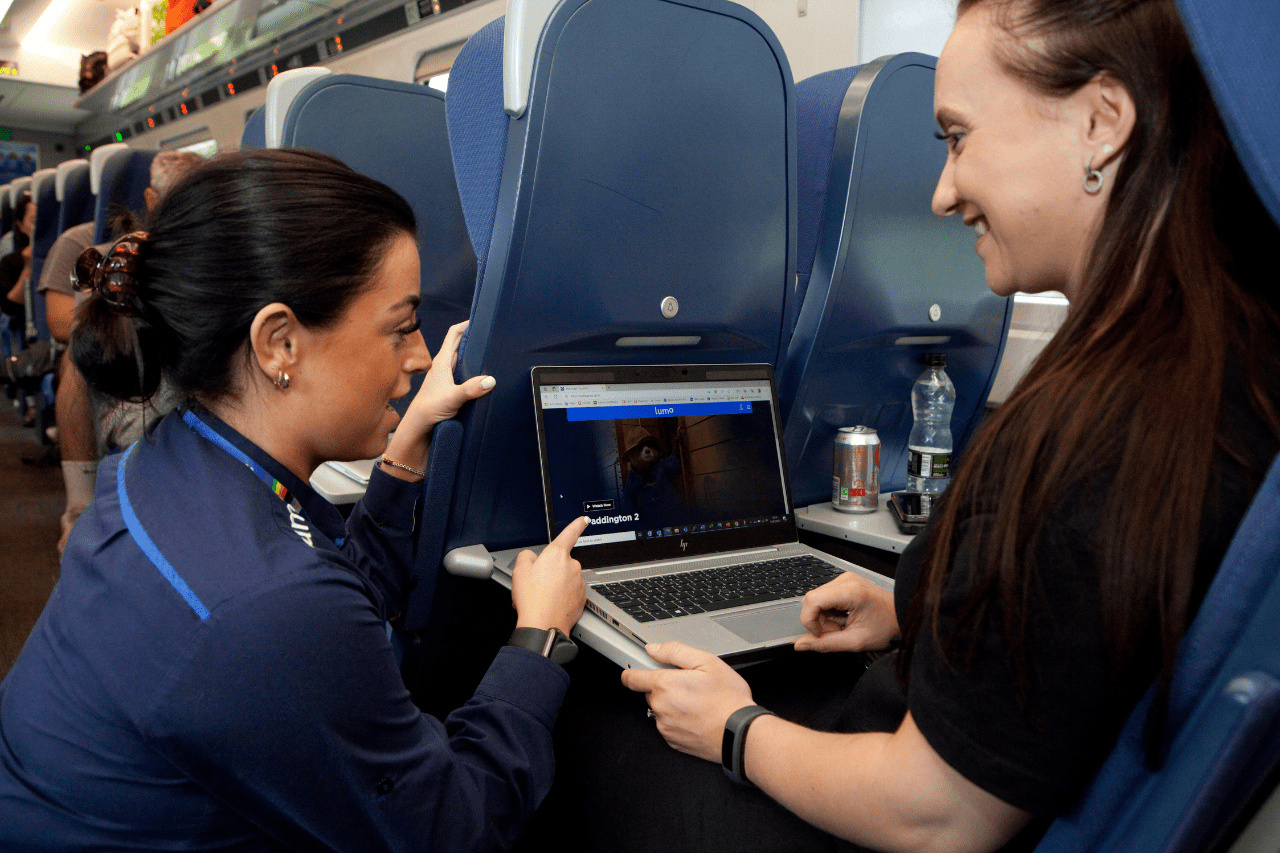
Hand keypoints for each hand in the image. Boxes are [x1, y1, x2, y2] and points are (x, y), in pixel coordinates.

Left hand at [388, 321, 492, 464]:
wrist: (418, 431)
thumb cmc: (428, 411)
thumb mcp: (452, 398)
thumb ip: (471, 389)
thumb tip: (490, 380)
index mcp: (442, 362)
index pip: (454, 335)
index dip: (466, 324)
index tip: (480, 318)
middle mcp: (444, 368)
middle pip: (461, 346)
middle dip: (474, 338)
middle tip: (491, 334)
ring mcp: (448, 380)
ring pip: (464, 362)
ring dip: (476, 357)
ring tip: (492, 353)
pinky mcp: (451, 392)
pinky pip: (466, 377)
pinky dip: (476, 374)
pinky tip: (486, 379)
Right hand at [512, 516, 588, 634]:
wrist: (543, 626)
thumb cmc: (532, 599)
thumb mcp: (520, 571)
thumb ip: (527, 556)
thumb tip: (532, 557)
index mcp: (557, 555)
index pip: (570, 534)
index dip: (577, 525)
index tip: (584, 520)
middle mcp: (572, 566)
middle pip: (561, 563)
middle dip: (551, 571)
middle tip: (537, 584)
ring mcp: (578, 582)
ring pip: (566, 579)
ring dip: (556, 585)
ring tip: (543, 597)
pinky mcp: (582, 598)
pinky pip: (571, 593)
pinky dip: (562, 597)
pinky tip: (551, 604)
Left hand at [621, 641, 753, 761]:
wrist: (740, 733)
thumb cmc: (728, 699)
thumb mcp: (707, 662)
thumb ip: (675, 652)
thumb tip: (654, 649)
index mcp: (664, 685)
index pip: (632, 678)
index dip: (632, 671)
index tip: (635, 670)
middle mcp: (660, 707)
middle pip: (650, 692)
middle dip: (664, 687)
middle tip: (688, 684)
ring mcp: (665, 726)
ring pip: (660, 709)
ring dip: (672, 704)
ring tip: (697, 702)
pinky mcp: (673, 741)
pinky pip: (669, 726)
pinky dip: (678, 720)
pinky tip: (697, 716)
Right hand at [793, 572, 897, 653]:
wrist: (902, 617)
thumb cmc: (886, 627)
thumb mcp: (855, 641)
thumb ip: (825, 644)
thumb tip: (801, 645)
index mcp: (850, 591)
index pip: (811, 600)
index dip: (809, 621)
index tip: (820, 634)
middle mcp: (846, 580)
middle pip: (812, 600)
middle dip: (818, 621)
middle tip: (836, 631)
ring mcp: (845, 579)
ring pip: (816, 599)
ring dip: (824, 617)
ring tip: (843, 625)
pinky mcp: (844, 583)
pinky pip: (824, 598)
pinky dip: (829, 612)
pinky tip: (844, 618)